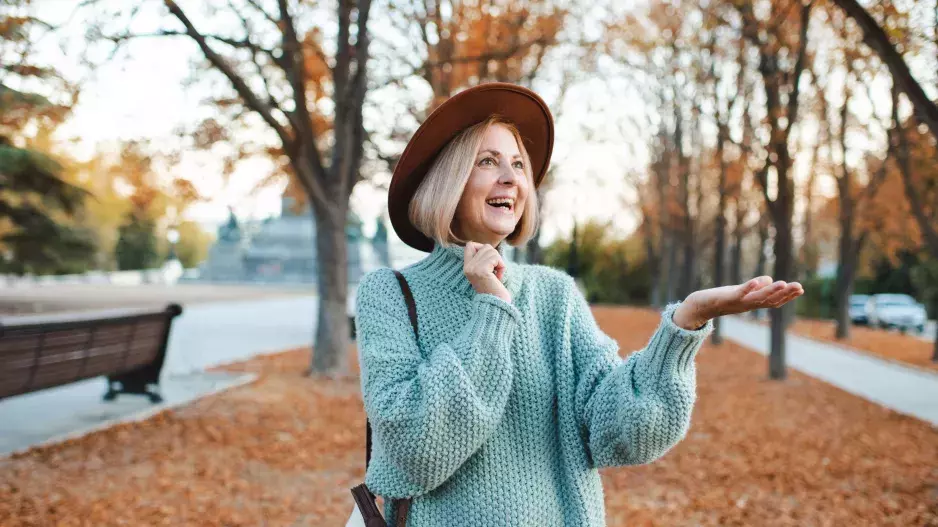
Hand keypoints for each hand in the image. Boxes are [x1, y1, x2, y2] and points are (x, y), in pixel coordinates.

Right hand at [463, 241, 510, 302]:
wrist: (496, 305)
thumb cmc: (494, 289)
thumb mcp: (485, 272)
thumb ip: (483, 260)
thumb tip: (487, 247)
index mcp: (466, 268)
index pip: (470, 245)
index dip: (482, 248)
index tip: (489, 262)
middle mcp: (468, 267)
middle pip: (485, 247)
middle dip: (495, 257)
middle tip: (495, 271)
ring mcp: (473, 269)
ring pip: (491, 251)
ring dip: (499, 262)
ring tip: (497, 275)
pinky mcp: (481, 271)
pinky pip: (496, 258)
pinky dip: (501, 266)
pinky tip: (499, 277)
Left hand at [672, 276, 803, 329]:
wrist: (700, 306)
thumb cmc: (721, 298)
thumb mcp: (741, 292)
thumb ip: (755, 288)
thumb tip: (768, 280)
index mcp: (752, 303)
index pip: (773, 301)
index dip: (787, 296)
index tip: (801, 289)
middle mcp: (748, 305)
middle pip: (769, 300)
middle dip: (785, 294)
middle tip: (800, 287)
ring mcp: (738, 302)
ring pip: (757, 298)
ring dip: (771, 291)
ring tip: (784, 283)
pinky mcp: (726, 298)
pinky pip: (739, 293)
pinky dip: (748, 287)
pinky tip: (757, 280)